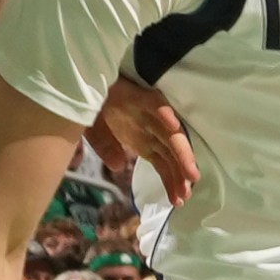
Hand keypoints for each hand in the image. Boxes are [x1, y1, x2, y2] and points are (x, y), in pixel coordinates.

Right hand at [88, 74, 198, 204]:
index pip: (162, 163)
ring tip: (191, 175)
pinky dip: (167, 117)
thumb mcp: (95, 132)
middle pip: (171, 154)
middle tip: (186, 195)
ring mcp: (149, 112)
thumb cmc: (96, 104)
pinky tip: (175, 129)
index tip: (179, 200)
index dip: (170, 181)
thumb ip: (106, 148)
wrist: (88, 78)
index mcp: (142, 138)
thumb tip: (116, 166)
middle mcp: (150, 127)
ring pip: (171, 135)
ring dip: (181, 154)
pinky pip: (158, 107)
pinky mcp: (144, 96)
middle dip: (179, 174)